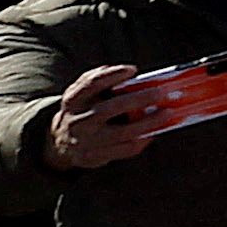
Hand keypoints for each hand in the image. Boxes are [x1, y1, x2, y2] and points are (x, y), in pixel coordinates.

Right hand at [44, 64, 159, 170]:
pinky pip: (124, 150)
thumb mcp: (83, 92)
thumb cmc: (83, 108)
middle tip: (159, 93)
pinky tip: (153, 132)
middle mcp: (77, 120)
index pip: (91, 84)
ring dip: (148, 123)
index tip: (132, 69)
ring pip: (122, 133)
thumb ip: (100, 78)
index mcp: (73, 100)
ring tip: (166, 113)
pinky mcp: (94, 157)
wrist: (61, 141)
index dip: (112, 75)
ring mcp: (86, 141)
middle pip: (110, 109)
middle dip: (137, 100)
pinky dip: (142, 141)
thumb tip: (130, 73)